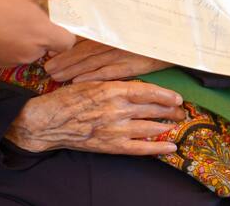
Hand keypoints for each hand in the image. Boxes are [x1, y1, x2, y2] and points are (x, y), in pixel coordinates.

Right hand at [0, 0, 79, 68]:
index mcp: (42, 36)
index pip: (67, 42)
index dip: (66, 30)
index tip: (57, 18)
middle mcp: (29, 54)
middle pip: (45, 45)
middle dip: (40, 31)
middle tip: (27, 10)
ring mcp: (8, 61)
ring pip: (25, 50)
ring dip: (21, 38)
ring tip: (7, 15)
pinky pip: (5, 54)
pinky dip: (3, 44)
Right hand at [4, 81, 185, 155]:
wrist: (48, 121)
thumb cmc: (68, 98)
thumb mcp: (92, 82)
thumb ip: (114, 84)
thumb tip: (135, 86)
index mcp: (113, 89)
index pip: (147, 90)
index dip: (165, 94)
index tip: (177, 97)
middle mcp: (118, 109)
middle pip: (152, 108)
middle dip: (169, 110)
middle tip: (181, 110)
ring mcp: (116, 128)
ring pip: (150, 126)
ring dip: (166, 125)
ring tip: (177, 123)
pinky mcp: (112, 145)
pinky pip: (140, 148)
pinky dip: (157, 147)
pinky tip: (171, 146)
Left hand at [41, 39, 170, 82]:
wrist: (179, 36)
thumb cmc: (154, 32)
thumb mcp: (131, 27)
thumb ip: (111, 30)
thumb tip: (86, 33)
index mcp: (114, 28)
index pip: (84, 37)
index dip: (66, 45)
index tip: (49, 50)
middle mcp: (116, 39)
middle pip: (83, 49)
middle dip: (64, 59)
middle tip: (46, 68)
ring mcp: (123, 51)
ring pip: (91, 61)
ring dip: (71, 68)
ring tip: (54, 76)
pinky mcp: (133, 63)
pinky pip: (108, 72)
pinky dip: (91, 77)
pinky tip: (76, 82)